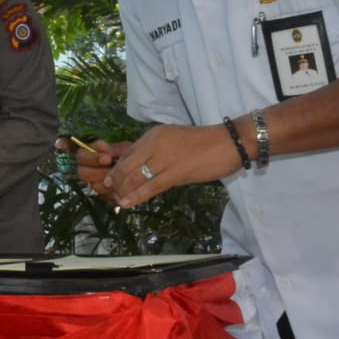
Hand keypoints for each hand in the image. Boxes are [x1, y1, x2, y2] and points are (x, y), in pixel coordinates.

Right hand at [66, 139, 130, 199]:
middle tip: (113, 170)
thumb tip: (101, 145)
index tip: (108, 158)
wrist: (142, 171)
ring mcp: (96, 185)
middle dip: (99, 171)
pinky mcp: (105, 196)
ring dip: (108, 181)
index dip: (92, 157)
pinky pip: (106, 196)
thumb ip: (112, 148)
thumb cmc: (130, 157)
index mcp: (90, 157)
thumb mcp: (123, 149)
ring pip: (95, 186)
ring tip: (121, 177)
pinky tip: (124, 185)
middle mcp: (89, 171)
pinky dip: (115, 190)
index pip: (81, 156)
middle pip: (83, 173)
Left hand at [101, 124, 238, 209]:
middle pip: (126, 165)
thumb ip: (156, 151)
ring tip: (117, 201)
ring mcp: (165, 157)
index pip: (126, 152)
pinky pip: (151, 186)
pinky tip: (127, 203)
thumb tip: (140, 167)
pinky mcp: (176, 172)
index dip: (115, 168)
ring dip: (123, 190)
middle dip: (115, 180)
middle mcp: (154, 143)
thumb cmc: (204, 143)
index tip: (109, 180)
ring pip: (135, 176)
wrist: (229, 142)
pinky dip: (136, 196)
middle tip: (109, 193)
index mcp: (153, 134)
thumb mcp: (173, 141)